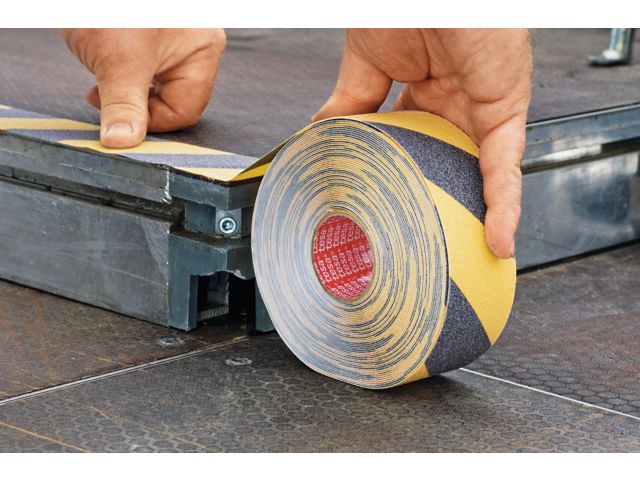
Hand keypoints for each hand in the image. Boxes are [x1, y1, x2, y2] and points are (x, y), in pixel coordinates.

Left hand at [61, 28, 225, 147]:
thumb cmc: (113, 4)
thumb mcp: (119, 61)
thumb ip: (123, 106)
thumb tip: (123, 143)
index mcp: (203, 51)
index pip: (185, 110)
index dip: (150, 120)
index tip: (117, 113)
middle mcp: (194, 47)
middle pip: (172, 99)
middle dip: (136, 101)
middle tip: (104, 93)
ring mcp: (174, 41)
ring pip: (154, 86)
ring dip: (126, 87)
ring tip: (102, 72)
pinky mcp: (152, 36)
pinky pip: (143, 69)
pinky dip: (121, 72)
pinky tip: (103, 60)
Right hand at [314, 29, 531, 258]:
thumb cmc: (401, 4)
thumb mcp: (363, 61)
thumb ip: (348, 102)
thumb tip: (319, 133)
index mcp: (423, 92)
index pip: (414, 144)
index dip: (402, 174)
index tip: (383, 203)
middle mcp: (456, 105)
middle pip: (449, 165)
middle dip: (439, 203)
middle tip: (425, 243)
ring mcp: (481, 111)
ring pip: (482, 175)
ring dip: (477, 217)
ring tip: (461, 260)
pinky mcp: (503, 111)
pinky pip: (505, 166)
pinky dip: (503, 205)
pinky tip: (497, 241)